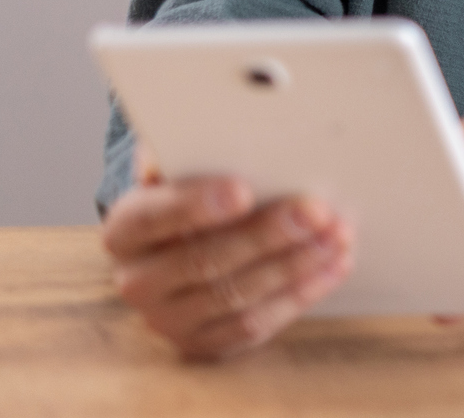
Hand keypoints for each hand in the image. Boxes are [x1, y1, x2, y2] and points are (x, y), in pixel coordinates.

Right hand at [102, 145, 353, 359]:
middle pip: (203, 260)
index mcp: (125, 228)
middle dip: (268, 234)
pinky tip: (333, 265)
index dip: (195, 205)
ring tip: (338, 234)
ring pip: (236, 295)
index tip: (243, 189)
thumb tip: (233, 120)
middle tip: (316, 210)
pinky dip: (301, 294)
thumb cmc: (195, 189)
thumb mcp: (184, 161)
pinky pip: (255, 324)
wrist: (182, 242)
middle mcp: (137, 280)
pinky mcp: (203, 342)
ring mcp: (168, 318)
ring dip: (296, 264)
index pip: (151, 217)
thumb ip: (196, 146)